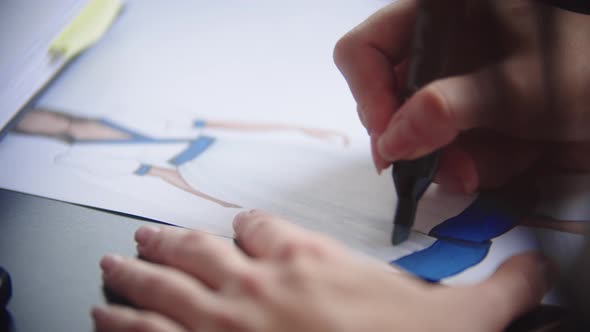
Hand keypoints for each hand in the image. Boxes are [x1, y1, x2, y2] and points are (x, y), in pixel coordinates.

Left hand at [93, 210, 550, 331]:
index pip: (263, 227)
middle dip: (167, 240)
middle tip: (143, 235)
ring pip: (158, 283)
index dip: (251, 230)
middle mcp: (253, 283)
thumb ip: (496, 289)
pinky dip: (117, 321)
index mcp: (308, 261)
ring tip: (111, 267)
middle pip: (195, 247)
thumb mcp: (458, 323)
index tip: (245, 234)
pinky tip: (102, 316)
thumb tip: (533, 267)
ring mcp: (215, 322)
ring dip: (132, 274)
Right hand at [334, 0, 589, 192]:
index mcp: (435, 16)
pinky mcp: (471, 112)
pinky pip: (453, 146)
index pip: (364, 51)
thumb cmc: (583, 64)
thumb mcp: (513, 86)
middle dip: (419, 142)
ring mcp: (454, 84)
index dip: (368, 96)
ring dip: (458, 159)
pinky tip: (519, 155)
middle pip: (390, 99)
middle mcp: (437, 49)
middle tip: (448, 168)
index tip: (390, 142)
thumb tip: (391, 141)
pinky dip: (482, 161)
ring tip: (503, 160)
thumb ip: (446, 111)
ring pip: (422, 132)